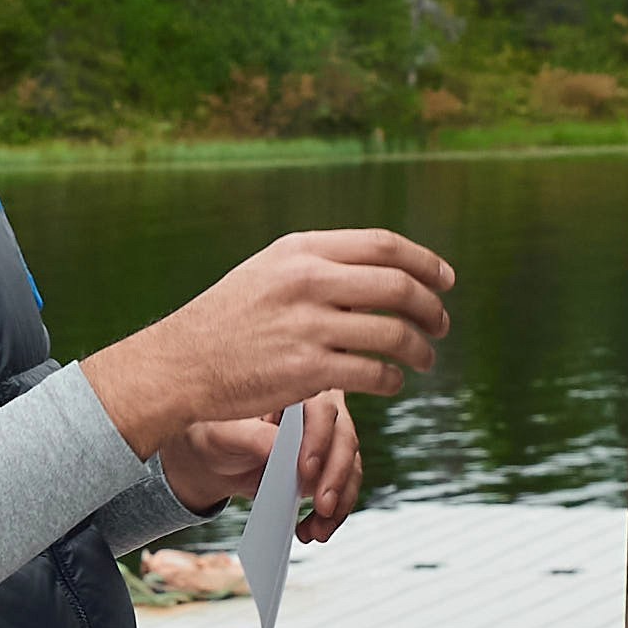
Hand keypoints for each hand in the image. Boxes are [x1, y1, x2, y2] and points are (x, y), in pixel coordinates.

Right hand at [81, 229, 453, 458]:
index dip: (425, 262)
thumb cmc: (230, 317)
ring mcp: (308, 327)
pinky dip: (393, 380)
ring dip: (420, 349)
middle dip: (432, 307)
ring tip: (424, 359)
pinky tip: (392, 382)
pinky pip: (373, 373)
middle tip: (442, 323)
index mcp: (301, 250)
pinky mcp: (306, 371)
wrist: (181, 362)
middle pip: (398, 286)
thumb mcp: (270, 271)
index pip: (384, 245)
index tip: (445, 279)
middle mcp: (307, 282)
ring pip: (393, 333)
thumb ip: (321, 264)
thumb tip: (384, 267)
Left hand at [161, 390, 363, 542]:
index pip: (321, 408)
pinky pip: (343, 488)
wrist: (215, 460)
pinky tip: (313, 530)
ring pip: (350, 467)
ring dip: (340, 502)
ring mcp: (327, 439)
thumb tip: (276, 447)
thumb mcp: (220, 434)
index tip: (305, 471)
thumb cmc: (215, 434)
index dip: (318, 439)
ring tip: (317, 531)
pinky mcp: (328, 466)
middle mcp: (318, 410)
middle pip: (344, 438)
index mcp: (294, 390)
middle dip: (336, 477)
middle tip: (322, 507)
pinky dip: (334, 513)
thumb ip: (248, 436)